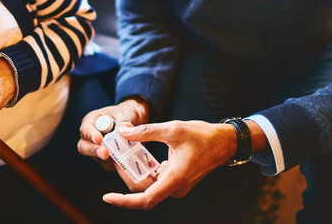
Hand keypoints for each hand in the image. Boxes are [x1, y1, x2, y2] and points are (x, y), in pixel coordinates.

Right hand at [77, 96, 150, 164]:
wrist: (134, 121)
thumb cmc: (128, 113)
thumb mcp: (129, 112)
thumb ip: (126, 120)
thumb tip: (124, 129)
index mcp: (92, 120)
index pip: (86, 128)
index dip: (91, 135)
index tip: (100, 140)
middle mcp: (91, 135)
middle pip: (84, 146)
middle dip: (94, 151)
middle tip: (105, 154)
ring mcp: (97, 148)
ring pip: (96, 157)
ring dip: (107, 158)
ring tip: (120, 154)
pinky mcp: (105, 158)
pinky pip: (106, 164)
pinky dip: (114, 163)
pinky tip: (124, 159)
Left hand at [102, 120, 236, 209]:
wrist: (224, 141)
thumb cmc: (204, 136)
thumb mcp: (173, 129)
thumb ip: (147, 131)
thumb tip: (124, 132)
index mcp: (174, 180)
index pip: (145, 200)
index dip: (124, 201)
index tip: (107, 197)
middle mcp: (174, 187)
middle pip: (141, 189)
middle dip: (125, 173)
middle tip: (114, 154)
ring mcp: (175, 184)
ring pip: (146, 183)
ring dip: (133, 169)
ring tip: (121, 151)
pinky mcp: (175, 178)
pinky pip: (154, 177)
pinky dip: (143, 167)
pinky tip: (134, 153)